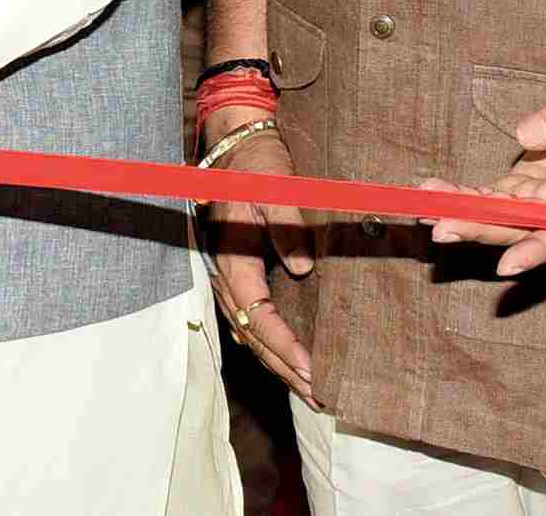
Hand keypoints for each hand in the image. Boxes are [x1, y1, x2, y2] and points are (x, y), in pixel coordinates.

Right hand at [200, 111, 316, 407]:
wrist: (237, 148)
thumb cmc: (258, 169)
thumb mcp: (276, 189)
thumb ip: (288, 227)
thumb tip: (304, 268)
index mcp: (232, 259)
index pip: (258, 316)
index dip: (285, 347)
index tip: (314, 372)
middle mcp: (225, 276)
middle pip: (253, 337)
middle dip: (285, 369)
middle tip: (321, 397)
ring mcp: (228, 279)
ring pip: (250, 335)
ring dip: (278, 364)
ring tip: (310, 391)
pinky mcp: (237, 276)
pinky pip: (251, 322)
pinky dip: (269, 347)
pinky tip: (288, 361)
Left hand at [426, 68, 545, 275]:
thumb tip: (525, 135)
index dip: (536, 250)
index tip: (505, 266)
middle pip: (522, 226)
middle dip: (481, 229)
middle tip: (440, 228)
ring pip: (502, 213)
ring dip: (465, 213)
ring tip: (424, 208)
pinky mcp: (529, 179)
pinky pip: (496, 193)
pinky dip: (468, 194)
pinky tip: (438, 192)